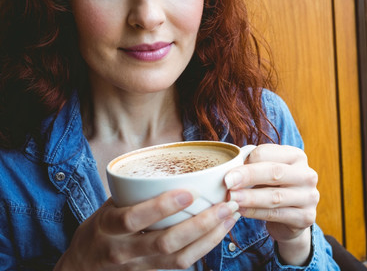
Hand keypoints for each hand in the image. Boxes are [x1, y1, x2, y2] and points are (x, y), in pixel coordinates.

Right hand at [54, 190, 239, 270]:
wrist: (82, 266)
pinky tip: (221, 229)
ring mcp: (139, 266)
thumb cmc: (101, 227)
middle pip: (165, 242)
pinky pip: (182, 263)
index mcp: (109, 227)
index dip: (161, 207)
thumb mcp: (109, 205)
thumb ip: (135, 191)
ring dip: (210, 236)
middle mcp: (123, 250)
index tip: (189, 193)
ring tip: (231, 214)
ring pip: (180, 257)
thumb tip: (173, 160)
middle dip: (201, 224)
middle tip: (227, 204)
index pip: (133, 218)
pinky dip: (205, 246)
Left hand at [225, 144, 319, 265]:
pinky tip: (241, 211)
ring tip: (231, 198)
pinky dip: (256, 213)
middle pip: (274, 172)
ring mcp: (309, 196)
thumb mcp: (267, 172)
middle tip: (228, 182)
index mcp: (296, 156)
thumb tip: (227, 167)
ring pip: (275, 196)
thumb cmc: (274, 188)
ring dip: (250, 197)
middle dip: (248, 176)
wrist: (293, 218)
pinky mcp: (306, 217)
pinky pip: (276, 214)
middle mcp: (307, 174)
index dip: (247, 160)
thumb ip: (253, 167)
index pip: (268, 153)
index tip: (228, 170)